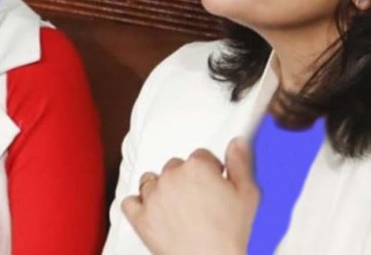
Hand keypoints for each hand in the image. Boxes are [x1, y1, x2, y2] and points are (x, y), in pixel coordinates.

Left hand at [121, 138, 258, 254]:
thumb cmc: (229, 234)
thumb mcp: (247, 195)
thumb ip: (240, 163)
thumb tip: (237, 142)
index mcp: (197, 167)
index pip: (201, 156)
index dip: (210, 171)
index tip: (213, 184)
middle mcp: (171, 176)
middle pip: (175, 167)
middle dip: (185, 180)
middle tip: (197, 201)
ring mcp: (153, 196)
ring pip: (150, 181)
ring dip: (160, 189)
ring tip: (176, 208)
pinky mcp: (140, 217)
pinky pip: (129, 202)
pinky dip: (138, 206)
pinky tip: (152, 212)